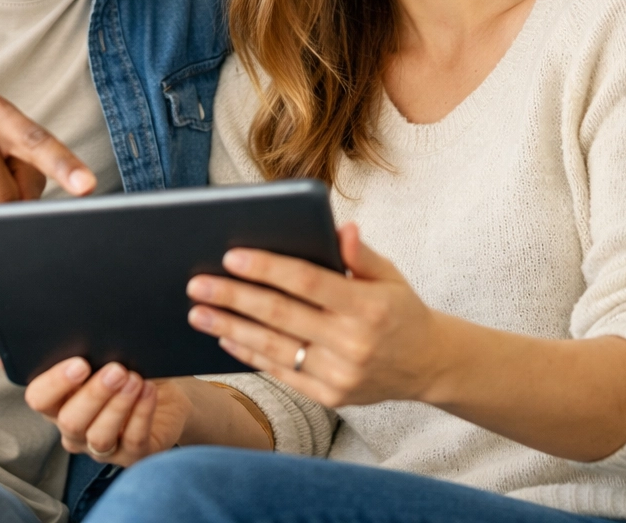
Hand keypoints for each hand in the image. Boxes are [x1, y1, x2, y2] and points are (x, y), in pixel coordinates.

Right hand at [25, 358, 191, 465]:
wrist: (163, 397)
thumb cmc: (127, 371)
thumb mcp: (107, 358)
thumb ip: (92, 350)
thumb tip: (83, 331)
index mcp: (59, 402)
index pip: (39, 398)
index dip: (55, 383)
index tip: (79, 363)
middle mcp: (74, 430)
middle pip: (70, 420)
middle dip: (94, 394)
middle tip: (116, 369)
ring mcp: (100, 448)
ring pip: (99, 436)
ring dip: (118, 405)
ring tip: (135, 379)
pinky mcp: (131, 456)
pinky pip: (132, 440)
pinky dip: (141, 414)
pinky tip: (148, 391)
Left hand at [186, 222, 444, 408]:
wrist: (428, 365)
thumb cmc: (400, 309)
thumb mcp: (390, 274)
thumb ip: (361, 253)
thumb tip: (339, 227)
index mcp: (368, 306)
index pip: (308, 282)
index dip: (267, 268)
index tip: (231, 256)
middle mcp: (353, 343)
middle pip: (281, 316)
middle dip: (234, 297)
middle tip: (197, 283)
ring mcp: (341, 375)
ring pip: (274, 348)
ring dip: (230, 328)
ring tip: (198, 311)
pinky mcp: (331, 397)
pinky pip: (282, 373)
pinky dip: (250, 354)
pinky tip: (225, 336)